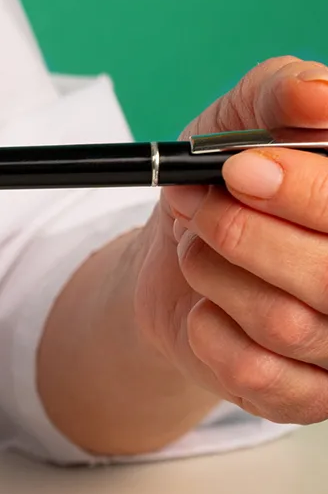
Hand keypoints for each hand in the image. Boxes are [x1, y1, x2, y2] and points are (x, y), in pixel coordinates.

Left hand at [132, 55, 327, 423]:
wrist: (180, 258)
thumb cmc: (229, 183)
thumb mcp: (244, 118)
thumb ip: (283, 98)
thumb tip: (318, 97)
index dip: (304, 190)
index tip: (238, 168)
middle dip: (247, 232)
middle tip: (199, 206)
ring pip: (288, 323)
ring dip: (216, 275)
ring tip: (194, 247)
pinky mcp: (308, 395)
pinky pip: (255, 371)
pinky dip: (207, 330)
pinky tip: (203, 306)